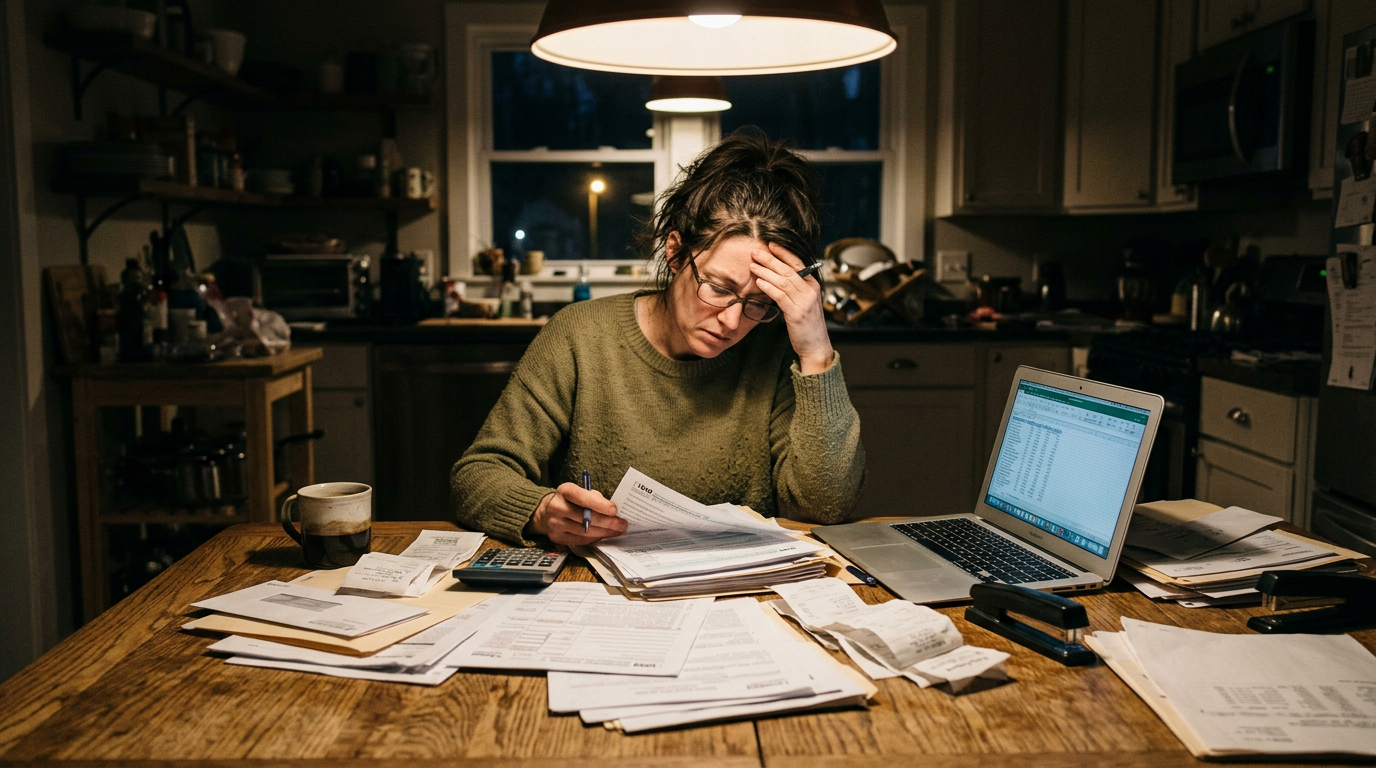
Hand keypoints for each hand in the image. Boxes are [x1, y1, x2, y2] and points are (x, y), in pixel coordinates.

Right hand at [528, 482, 626, 545]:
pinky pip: (580, 540)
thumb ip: (594, 498)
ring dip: (604, 532)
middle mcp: (556, 507)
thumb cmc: (570, 500)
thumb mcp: (580, 492)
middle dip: (607, 522)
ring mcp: (555, 524)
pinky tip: (604, 535)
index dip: (599, 504)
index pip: (582, 497)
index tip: (614, 510)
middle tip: (622, 524)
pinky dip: (594, 538)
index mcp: (564, 490)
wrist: (546, 513)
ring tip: (617, 531)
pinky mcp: (556, 538)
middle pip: (585, 517)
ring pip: (584, 531)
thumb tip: (613, 512)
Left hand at [749, 242, 833, 373]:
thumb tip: (776, 276)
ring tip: (752, 265)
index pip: (798, 263)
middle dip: (770, 259)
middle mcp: (810, 290)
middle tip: (755, 251)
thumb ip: (793, 289)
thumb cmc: (806, 325)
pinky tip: (759, 282)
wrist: (816, 346)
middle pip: (788, 269)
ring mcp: (805, 301)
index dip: (784, 252)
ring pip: (782, 280)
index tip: (770, 244)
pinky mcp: (797, 313)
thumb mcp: (803, 302)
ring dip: (765, 272)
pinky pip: (780, 295)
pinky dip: (768, 287)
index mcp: (812, 285)